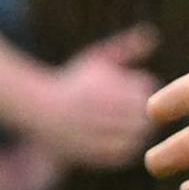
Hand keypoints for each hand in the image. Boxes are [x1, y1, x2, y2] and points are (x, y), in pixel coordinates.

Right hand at [20, 24, 157, 167]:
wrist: (37, 110)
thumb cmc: (72, 80)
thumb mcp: (97, 59)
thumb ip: (125, 48)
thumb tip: (151, 34)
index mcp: (98, 91)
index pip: (141, 92)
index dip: (144, 90)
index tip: (140, 89)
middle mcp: (91, 114)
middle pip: (139, 116)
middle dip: (143, 112)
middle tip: (142, 110)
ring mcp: (87, 136)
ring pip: (132, 137)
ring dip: (138, 131)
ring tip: (134, 123)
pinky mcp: (86, 154)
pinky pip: (119, 154)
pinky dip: (127, 147)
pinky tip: (125, 138)